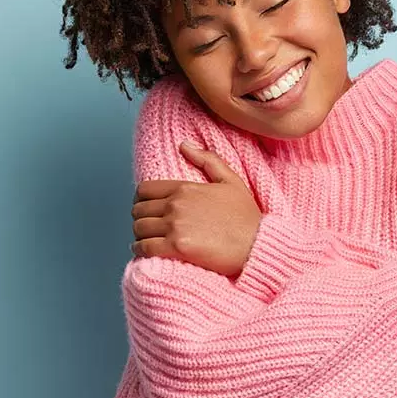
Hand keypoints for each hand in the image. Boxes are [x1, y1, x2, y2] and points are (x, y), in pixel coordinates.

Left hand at [130, 142, 262, 276]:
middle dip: (141, 218)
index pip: (145, 190)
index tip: (146, 209)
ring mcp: (175, 226)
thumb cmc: (247, 216)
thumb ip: (207, 160)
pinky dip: (140, 250)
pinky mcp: (176, 247)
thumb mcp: (231, 181)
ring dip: (140, 235)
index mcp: (185, 188)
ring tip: (149, 240)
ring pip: (139, 229)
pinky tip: (146, 252)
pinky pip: (144, 247)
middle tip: (149, 227)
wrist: (257, 244)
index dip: (141, 200)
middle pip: (139, 210)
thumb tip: (184, 145)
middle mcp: (176, 205)